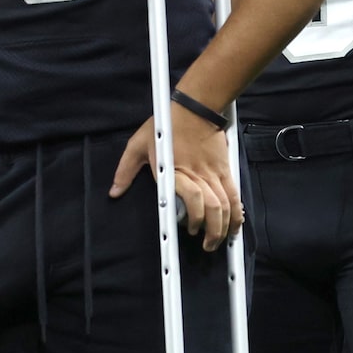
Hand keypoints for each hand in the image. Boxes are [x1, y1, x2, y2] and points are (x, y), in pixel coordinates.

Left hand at [112, 107, 239, 249]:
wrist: (196, 107)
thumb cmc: (165, 125)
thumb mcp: (138, 144)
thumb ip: (125, 170)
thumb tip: (114, 192)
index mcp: (176, 171)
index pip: (193, 199)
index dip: (196, 218)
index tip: (191, 230)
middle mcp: (198, 175)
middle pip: (214, 208)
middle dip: (213, 231)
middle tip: (207, 245)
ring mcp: (214, 173)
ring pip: (227, 204)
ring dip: (227, 225)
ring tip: (222, 239)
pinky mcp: (225, 169)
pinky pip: (234, 194)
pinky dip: (238, 210)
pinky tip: (237, 222)